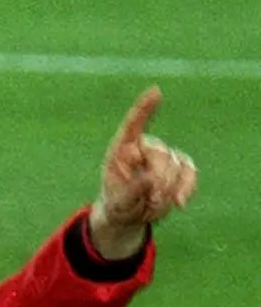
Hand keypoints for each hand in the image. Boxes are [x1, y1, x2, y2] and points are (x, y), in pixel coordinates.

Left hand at [88, 88, 195, 260]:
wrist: (129, 215)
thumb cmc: (117, 202)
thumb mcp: (117, 201)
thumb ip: (131, 190)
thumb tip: (151, 179)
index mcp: (121, 149)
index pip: (133, 124)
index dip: (145, 107)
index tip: (155, 91)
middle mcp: (143, 147)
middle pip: (161, 154)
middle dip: (159, 181)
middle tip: (150, 202)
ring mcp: (163, 156)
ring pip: (177, 166)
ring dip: (168, 190)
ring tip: (152, 205)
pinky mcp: (179, 168)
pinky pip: (189, 172)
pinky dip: (187, 188)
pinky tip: (180, 203)